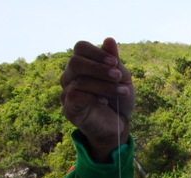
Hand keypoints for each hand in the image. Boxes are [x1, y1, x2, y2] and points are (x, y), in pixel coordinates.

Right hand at [59, 37, 134, 161]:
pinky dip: (92, 96)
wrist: (119, 125)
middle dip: (100, 68)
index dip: (97, 53)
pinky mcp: (69, 109)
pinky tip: (104, 101)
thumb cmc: (119, 99)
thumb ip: (114, 61)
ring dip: (105, 86)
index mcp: (83, 65)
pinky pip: (74, 96)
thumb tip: (109, 39)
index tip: (115, 63)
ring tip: (123, 92)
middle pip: (76, 62)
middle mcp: (70, 76)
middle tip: (118, 77)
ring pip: (79, 80)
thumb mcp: (122, 79)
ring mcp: (67, 93)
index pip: (80, 48)